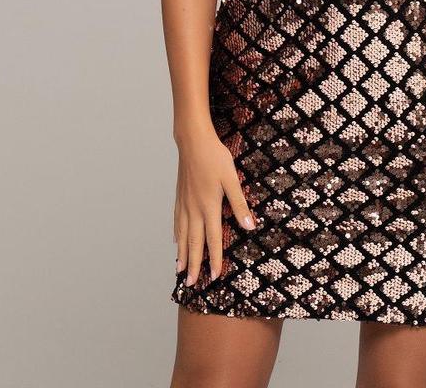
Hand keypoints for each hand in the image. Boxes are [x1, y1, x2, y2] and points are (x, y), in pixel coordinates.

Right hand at [173, 124, 256, 286]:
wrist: (193, 141)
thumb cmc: (215, 157)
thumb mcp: (232, 179)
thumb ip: (239, 204)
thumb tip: (249, 226)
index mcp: (209, 207)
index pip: (213, 239)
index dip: (214, 259)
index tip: (214, 277)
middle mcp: (194, 209)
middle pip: (194, 242)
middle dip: (193, 264)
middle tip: (191, 284)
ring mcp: (185, 203)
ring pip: (182, 234)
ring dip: (182, 253)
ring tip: (179, 270)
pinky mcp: (180, 196)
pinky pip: (177, 221)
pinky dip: (176, 234)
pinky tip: (175, 240)